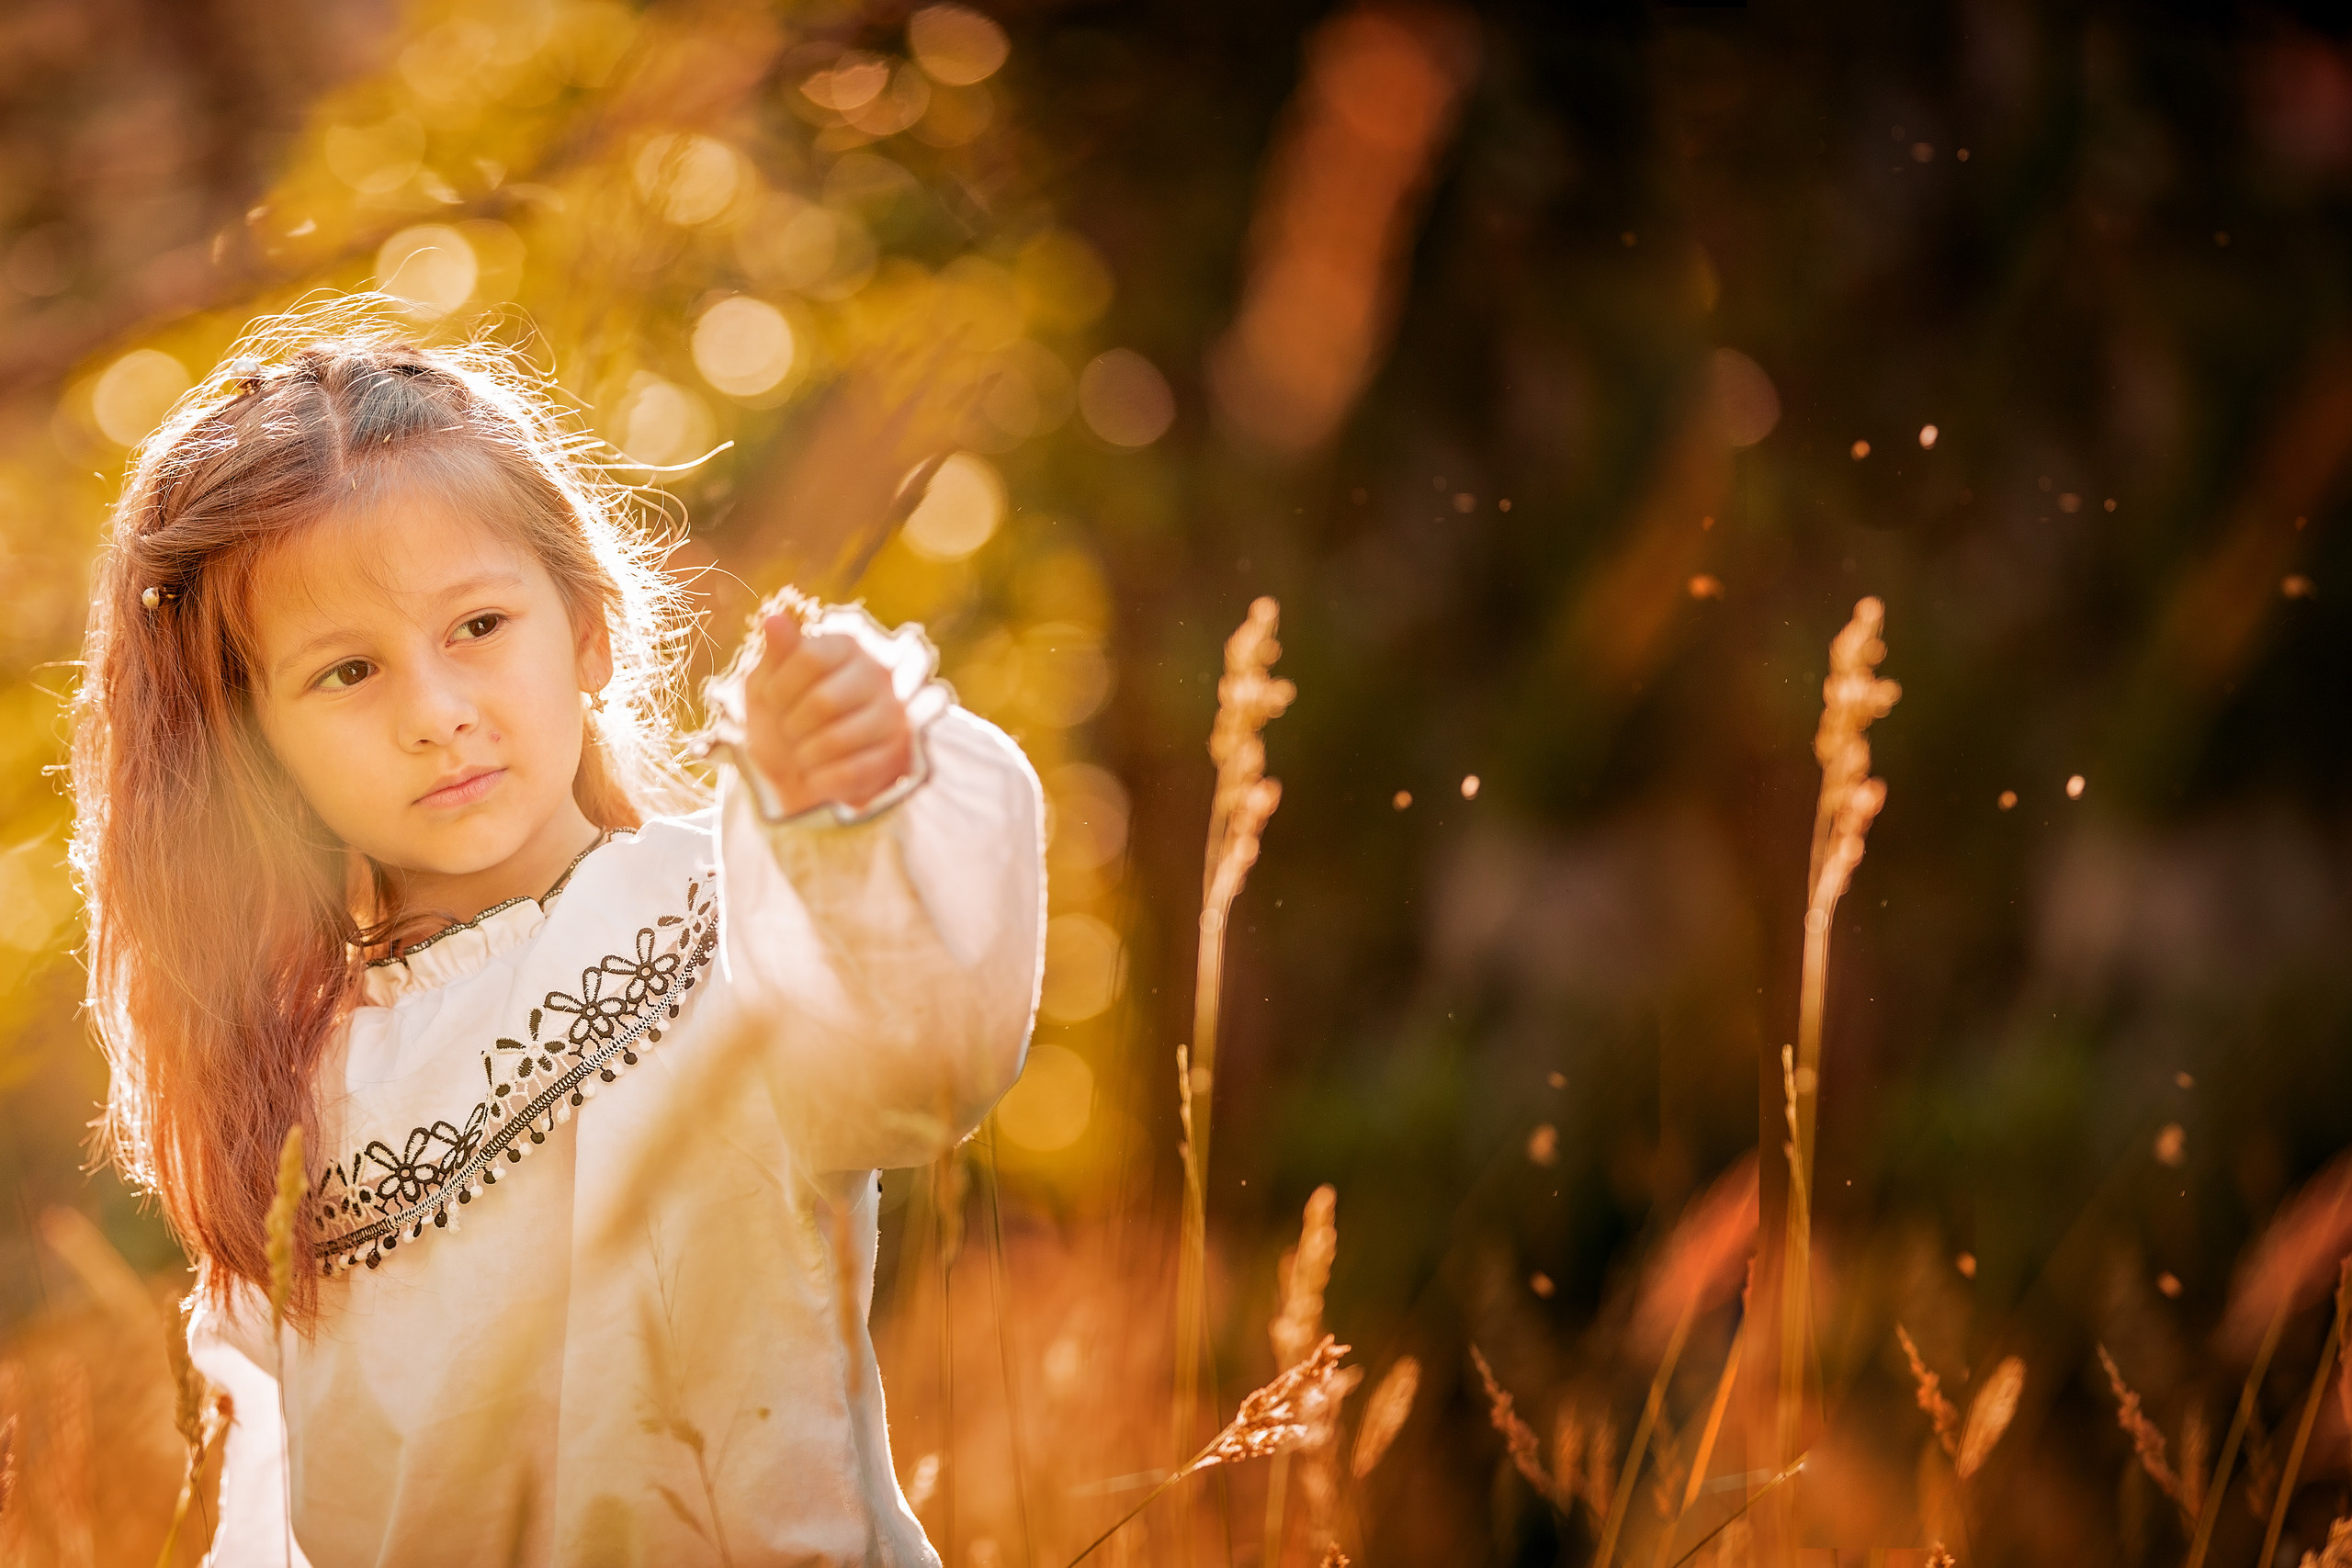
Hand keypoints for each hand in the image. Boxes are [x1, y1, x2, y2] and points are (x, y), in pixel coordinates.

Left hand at [741, 611, 915, 815]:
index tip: (772, 701)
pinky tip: (816, 776)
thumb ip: (776, 654)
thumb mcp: (767, 683)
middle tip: (790, 732)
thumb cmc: (782, 720)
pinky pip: (851, 773)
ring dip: (805, 755)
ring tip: (803, 754)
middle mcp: (877, 675)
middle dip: (792, 725)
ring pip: (837, 740)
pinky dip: (821, 780)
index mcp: (846, 647)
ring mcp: (893, 715)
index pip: (809, 657)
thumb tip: (774, 618)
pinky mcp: (897, 755)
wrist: (798, 774)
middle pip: (824, 701)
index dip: (779, 687)